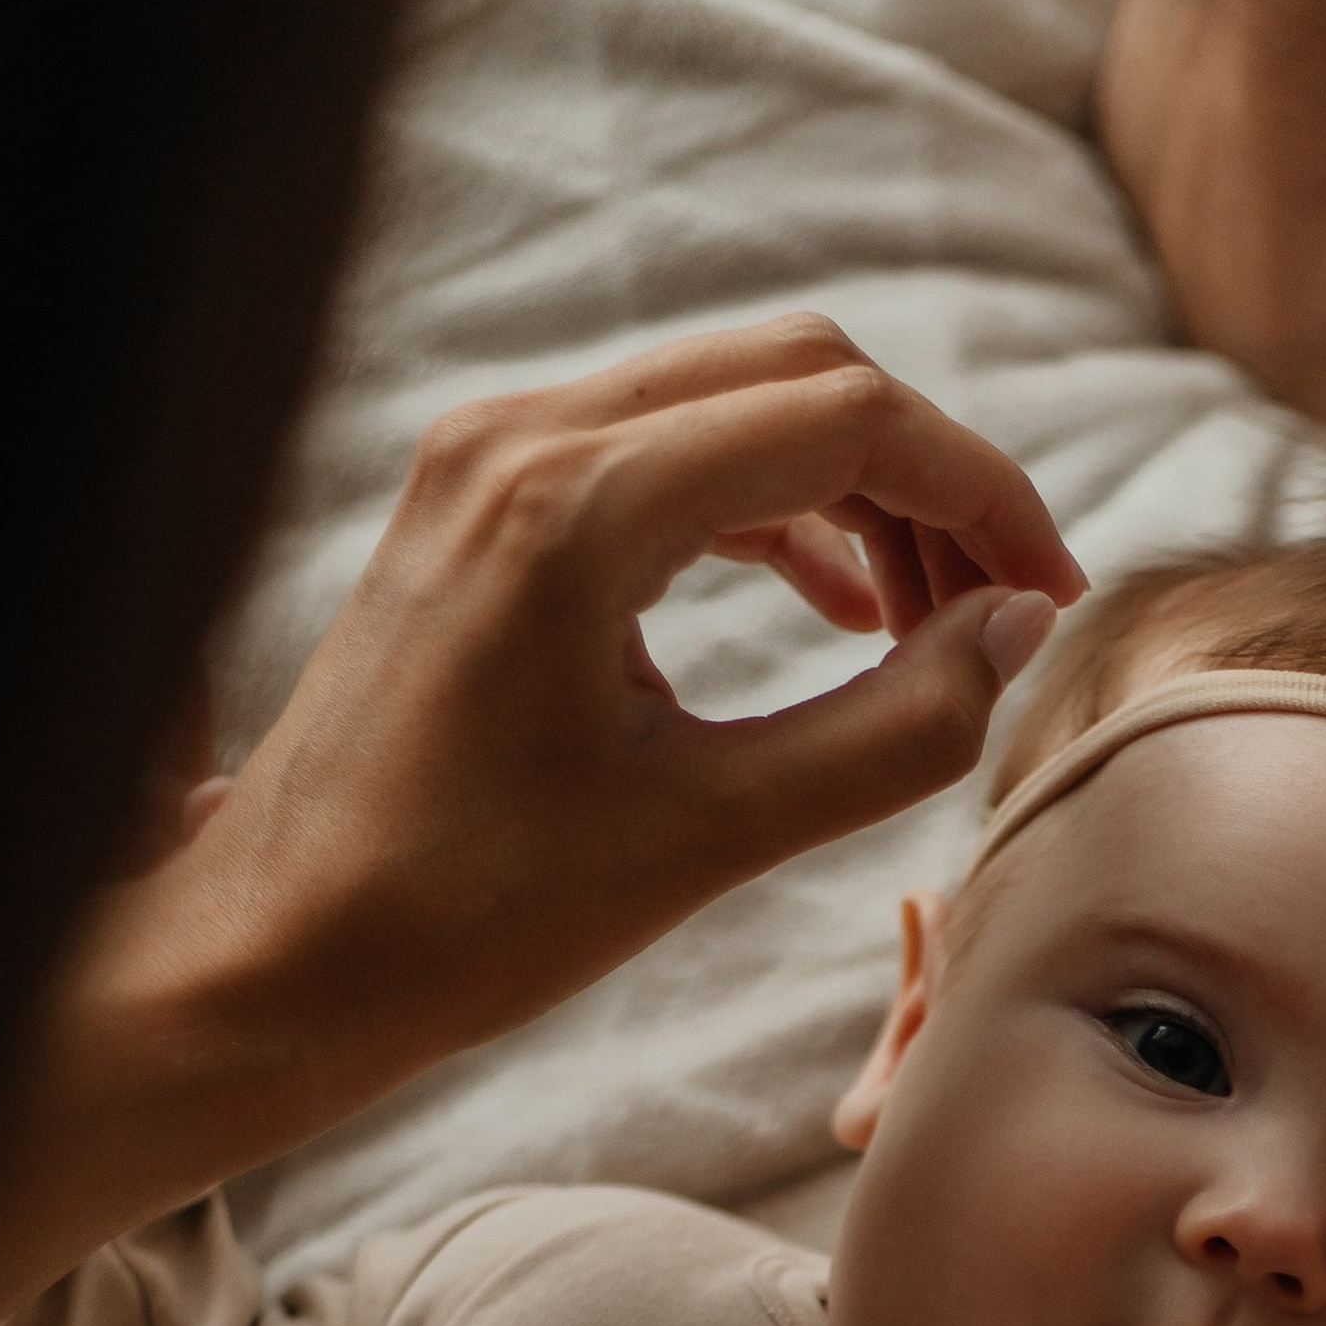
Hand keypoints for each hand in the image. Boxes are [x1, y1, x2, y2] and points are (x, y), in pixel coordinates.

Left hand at [0, 318, 1083, 1325]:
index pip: (845, 419)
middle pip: (799, 373)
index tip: (1050, 598)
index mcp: (575, 504)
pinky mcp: (476, 500)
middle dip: (927, 482)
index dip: (981, 497)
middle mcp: (522, 437)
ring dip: (854, 491)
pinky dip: (769, 508)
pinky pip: (663, 447)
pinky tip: (830, 609)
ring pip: (735, 398)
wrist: (275, 952)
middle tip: (1001, 615)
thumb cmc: (465, 919)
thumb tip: (1021, 636)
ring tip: (927, 629)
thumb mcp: (708, 835)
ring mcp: (487, 457)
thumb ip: (890, 730)